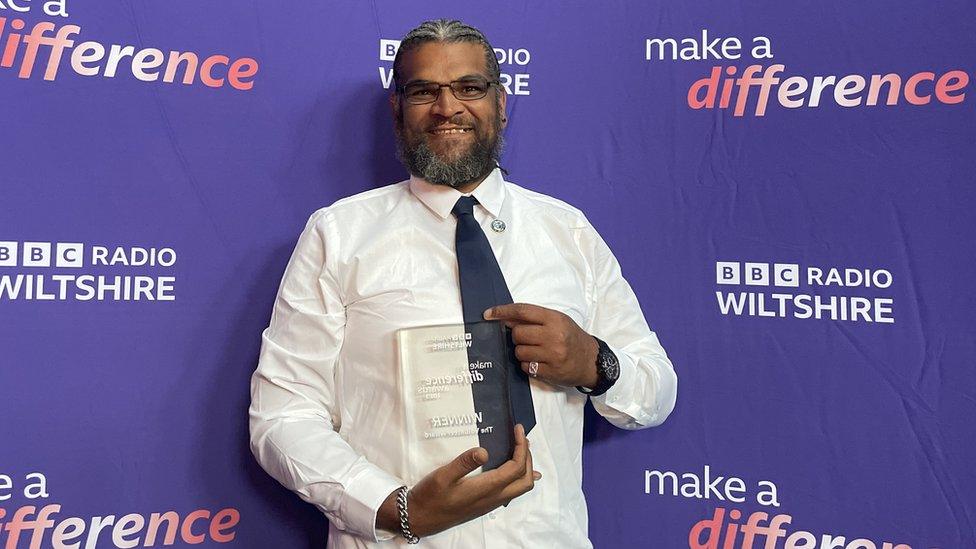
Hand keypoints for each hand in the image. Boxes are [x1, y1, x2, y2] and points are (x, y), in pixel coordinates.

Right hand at [376, 424, 540, 537]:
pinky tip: (512, 471)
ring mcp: (490, 503)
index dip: (521, 447)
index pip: (516, 468)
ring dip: (525, 468)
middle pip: (525, 480)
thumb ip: (463, 463)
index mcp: (486, 489)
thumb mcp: (442, 476)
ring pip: (520, 488)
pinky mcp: (484, 505)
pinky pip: (511, 493)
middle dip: (528, 457)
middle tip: (521, 438)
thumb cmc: (430, 497)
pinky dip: (518, 478)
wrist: (419, 519)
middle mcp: (493, 498)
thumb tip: (484, 451)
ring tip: (519, 449)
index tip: (517, 429)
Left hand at [484, 303, 599, 388]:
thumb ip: (534, 318)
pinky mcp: (550, 371)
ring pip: (519, 352)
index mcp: (555, 319)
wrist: (591, 360)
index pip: (523, 312)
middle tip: (527, 338)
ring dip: (522, 351)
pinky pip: (525, 366)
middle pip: (518, 333)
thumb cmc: (572, 337)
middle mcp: (554, 336)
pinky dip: (527, 364)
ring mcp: (552, 355)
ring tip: (535, 351)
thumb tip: (505, 319)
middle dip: (516, 336)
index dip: (503, 311)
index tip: (488, 313)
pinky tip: (539, 361)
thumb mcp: (558, 321)